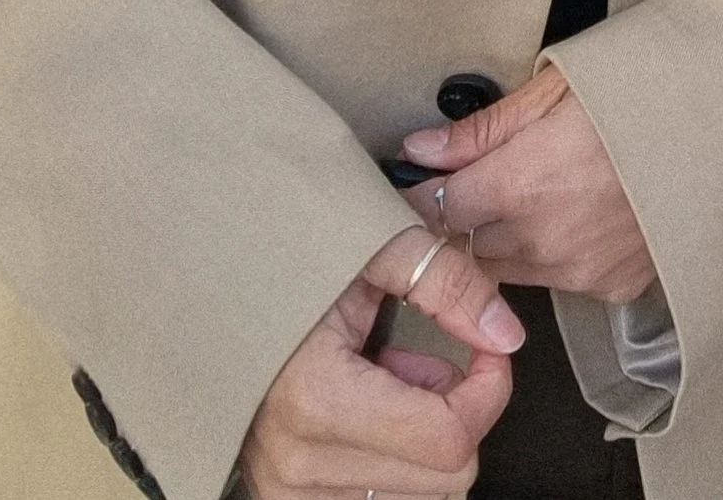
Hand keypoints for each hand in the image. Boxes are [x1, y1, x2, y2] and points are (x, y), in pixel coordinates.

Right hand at [239, 222, 519, 497]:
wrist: (216, 296)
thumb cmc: (293, 265)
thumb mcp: (376, 246)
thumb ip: (449, 283)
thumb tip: (507, 336)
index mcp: (318, 402)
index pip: (451, 440)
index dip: (490, 389)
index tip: (487, 349)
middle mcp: (297, 466)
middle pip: (445, 477)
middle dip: (456, 412)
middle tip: (421, 359)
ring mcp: (287, 493)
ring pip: (419, 496)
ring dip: (424, 439)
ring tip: (389, 381)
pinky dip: (395, 462)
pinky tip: (372, 412)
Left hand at [399, 67, 656, 305]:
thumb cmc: (646, 95)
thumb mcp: (560, 87)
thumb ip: (484, 128)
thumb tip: (421, 149)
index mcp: (522, 180)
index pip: (435, 210)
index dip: (422, 197)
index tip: (419, 186)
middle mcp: (542, 237)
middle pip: (466, 245)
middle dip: (464, 218)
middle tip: (483, 181)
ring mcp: (577, 269)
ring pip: (508, 267)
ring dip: (505, 239)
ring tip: (539, 190)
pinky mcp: (609, 286)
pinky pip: (558, 279)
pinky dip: (554, 253)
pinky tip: (580, 214)